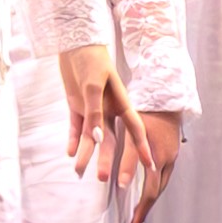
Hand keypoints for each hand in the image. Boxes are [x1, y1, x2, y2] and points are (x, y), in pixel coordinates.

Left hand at [58, 44, 147, 192]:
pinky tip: (71, 153)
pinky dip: (73, 140)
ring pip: (90, 136)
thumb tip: (96, 137)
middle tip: (104, 178)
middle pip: (110, 139)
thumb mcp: (93, 85)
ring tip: (80, 171)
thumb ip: (94, 111)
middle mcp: (108, 110)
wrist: (74, 44)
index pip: (135, 129)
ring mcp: (92, 109)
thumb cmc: (91, 61)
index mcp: (121, 103)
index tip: (150, 166)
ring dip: (86, 153)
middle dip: (107, 159)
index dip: (142, 148)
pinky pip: (75, 127)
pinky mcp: (76, 106)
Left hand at [130, 111, 183, 222]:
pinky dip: (154, 183)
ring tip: (139, 208)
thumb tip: (123, 185)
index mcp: (159, 160)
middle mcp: (167, 161)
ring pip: (161, 183)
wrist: (166, 96)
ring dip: (150, 196)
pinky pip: (163, 173)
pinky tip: (146, 185)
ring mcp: (171, 156)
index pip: (150, 192)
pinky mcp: (170, 150)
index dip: (142, 209)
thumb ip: (128, 159)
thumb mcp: (133, 135)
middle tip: (135, 222)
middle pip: (157, 191)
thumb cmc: (147, 112)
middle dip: (145, 207)